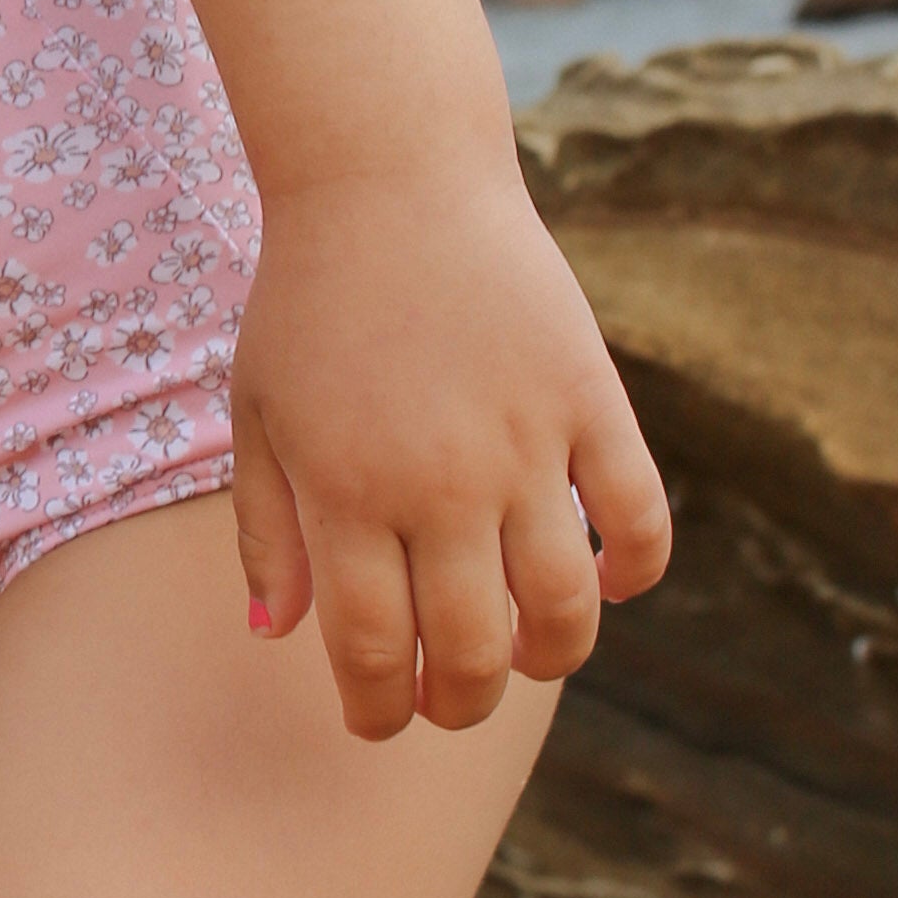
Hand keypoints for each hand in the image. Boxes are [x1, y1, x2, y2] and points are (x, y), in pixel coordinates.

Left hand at [229, 157, 669, 742]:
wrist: (388, 177)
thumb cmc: (310, 301)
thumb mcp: (257, 414)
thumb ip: (267, 531)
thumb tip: (274, 638)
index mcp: (348, 491)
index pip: (371, 651)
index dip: (377, 710)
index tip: (379, 719)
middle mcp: (440, 482)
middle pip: (473, 651)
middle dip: (459, 703)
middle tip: (449, 699)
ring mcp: (526, 443)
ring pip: (566, 608)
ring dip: (551, 657)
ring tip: (526, 654)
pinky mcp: (590, 400)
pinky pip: (639, 517)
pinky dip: (636, 571)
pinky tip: (609, 582)